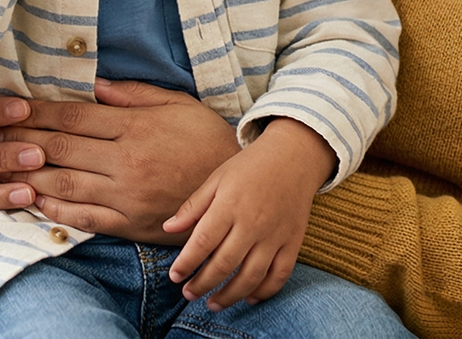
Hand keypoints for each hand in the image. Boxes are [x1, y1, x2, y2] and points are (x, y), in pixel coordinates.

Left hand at [0, 78, 240, 243]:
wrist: (237, 191)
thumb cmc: (205, 139)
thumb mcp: (176, 104)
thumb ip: (133, 95)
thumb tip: (94, 84)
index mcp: (135, 127)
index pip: (73, 116)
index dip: (36, 112)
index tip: (9, 107)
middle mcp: (126, 160)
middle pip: (61, 148)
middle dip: (21, 140)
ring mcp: (127, 194)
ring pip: (65, 183)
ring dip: (28, 175)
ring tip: (0, 167)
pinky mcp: (130, 223)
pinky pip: (84, 216)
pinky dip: (55, 209)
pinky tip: (34, 200)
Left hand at [162, 118, 333, 309]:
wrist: (294, 157)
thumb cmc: (250, 167)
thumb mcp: (217, 178)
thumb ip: (193, 206)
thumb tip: (168, 229)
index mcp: (230, 204)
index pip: (203, 241)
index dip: (186, 263)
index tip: (174, 276)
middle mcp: (253, 223)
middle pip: (225, 264)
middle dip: (203, 284)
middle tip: (188, 294)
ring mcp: (275, 235)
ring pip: (251, 276)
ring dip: (229, 295)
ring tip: (212, 304)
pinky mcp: (293, 242)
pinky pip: (279, 275)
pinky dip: (264, 292)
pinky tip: (248, 298)